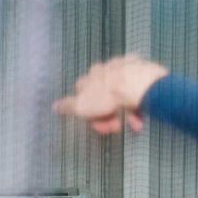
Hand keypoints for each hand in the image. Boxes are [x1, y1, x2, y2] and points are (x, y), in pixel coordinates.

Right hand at [53, 55, 168, 134]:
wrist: (138, 85)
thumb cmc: (110, 96)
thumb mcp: (82, 106)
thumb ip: (68, 106)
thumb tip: (55, 106)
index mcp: (91, 76)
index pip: (85, 94)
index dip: (90, 111)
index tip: (96, 122)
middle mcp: (107, 70)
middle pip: (105, 97)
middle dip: (108, 115)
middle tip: (113, 127)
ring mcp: (125, 69)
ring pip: (122, 96)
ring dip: (124, 114)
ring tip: (131, 125)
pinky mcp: (142, 72)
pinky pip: (138, 92)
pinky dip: (138, 105)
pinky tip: (139, 117)